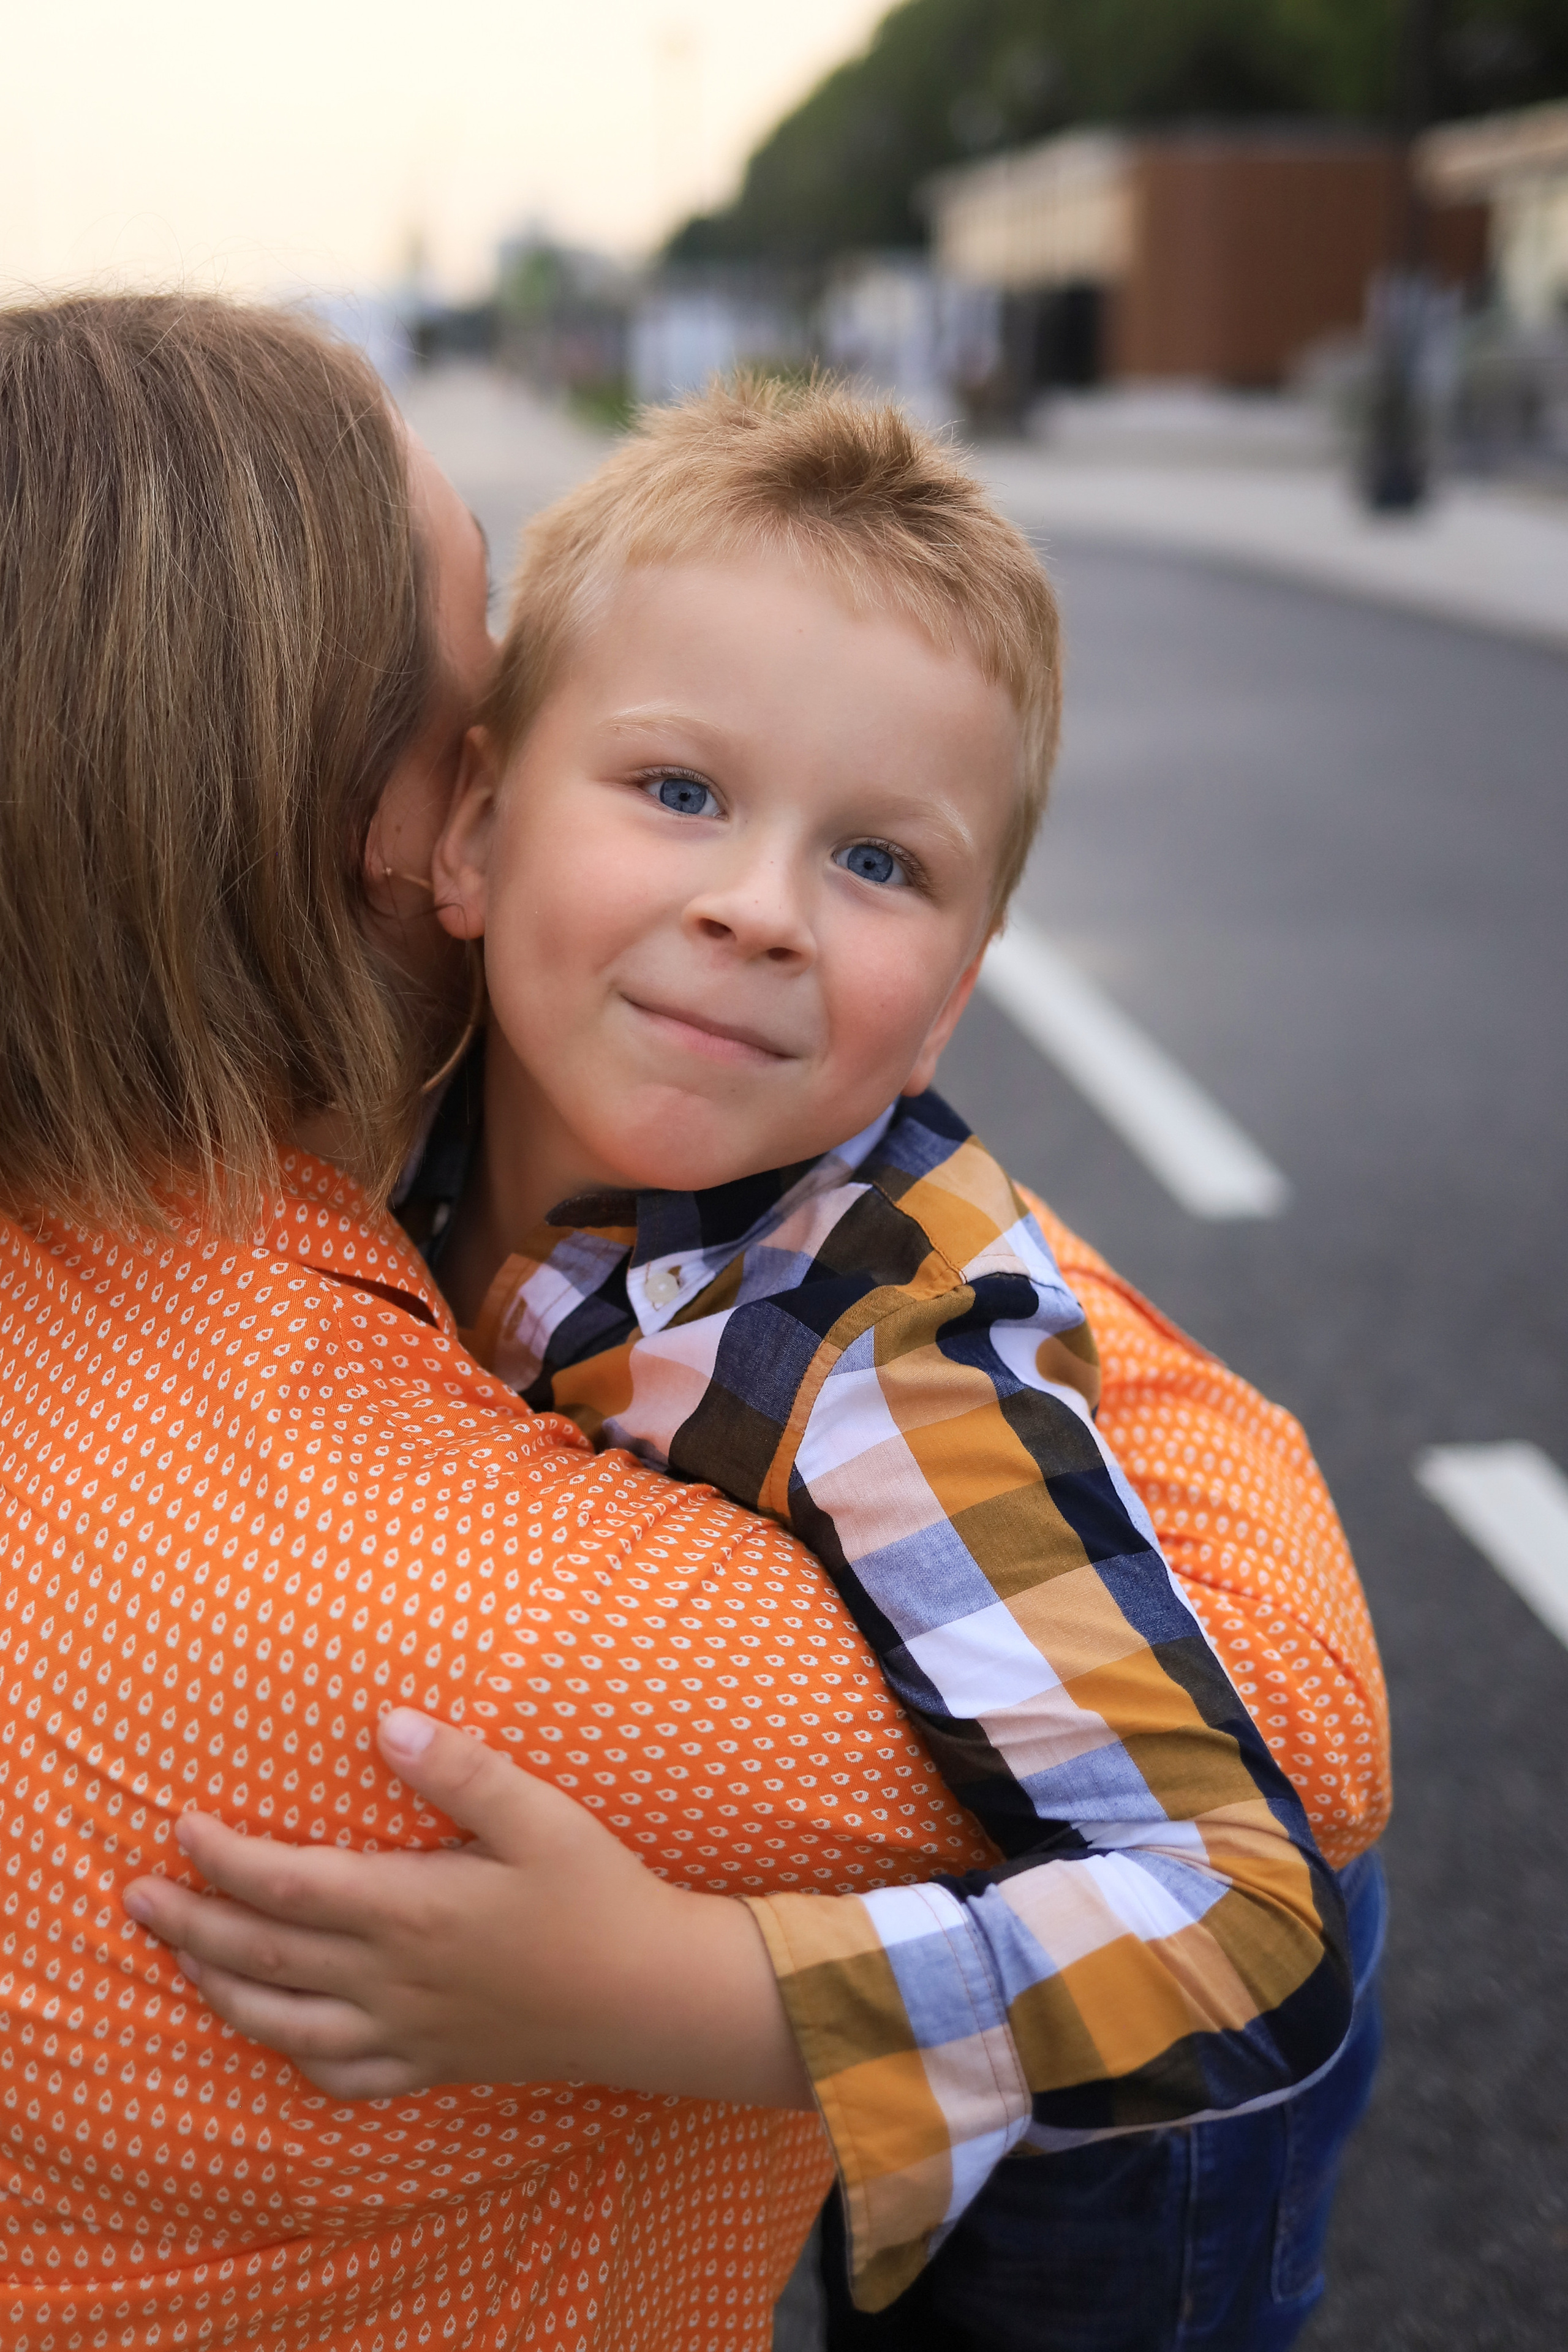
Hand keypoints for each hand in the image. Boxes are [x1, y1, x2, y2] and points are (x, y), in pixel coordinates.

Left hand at [123, 1709, 812, 2108]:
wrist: (654, 1997)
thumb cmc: (600, 1895)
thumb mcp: (542, 1815)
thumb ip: (461, 1768)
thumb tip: (387, 1720)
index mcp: (410, 1909)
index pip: (283, 1882)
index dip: (220, 1855)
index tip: (181, 1823)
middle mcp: (392, 1979)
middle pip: (261, 1955)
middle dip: (188, 1925)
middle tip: (135, 1897)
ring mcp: (408, 2031)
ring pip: (282, 2024)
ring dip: (219, 1989)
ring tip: (181, 1959)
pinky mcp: (434, 2062)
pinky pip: (341, 2076)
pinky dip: (294, 2056)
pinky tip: (280, 2035)